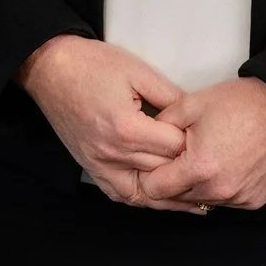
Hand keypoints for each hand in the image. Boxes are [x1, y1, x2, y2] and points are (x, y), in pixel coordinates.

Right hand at [16, 35, 209, 213]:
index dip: (195, 142)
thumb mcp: (138, 71)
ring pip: (144, 193)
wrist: (51, 69)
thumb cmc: (93, 65)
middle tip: (214, 170)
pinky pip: (120, 194)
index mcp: (127, 129)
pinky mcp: (90, 167)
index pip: (174, 148)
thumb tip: (196, 114)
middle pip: (162, 172)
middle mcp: (112, 154)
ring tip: (199, 200)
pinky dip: (142, 199)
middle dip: (188, 170)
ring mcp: (99, 165)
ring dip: (170, 196)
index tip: (210, 140)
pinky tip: (160, 199)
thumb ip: (170, 96)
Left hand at [138, 76, 265, 211]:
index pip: (154, 189)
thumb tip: (144, 139)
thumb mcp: (192, 104)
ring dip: (198, 184)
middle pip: (177, 198)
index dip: (150, 171)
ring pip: (201, 200)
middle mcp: (219, 190)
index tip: (156, 158)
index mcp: (199, 168)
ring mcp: (238, 198)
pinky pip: (226, 200)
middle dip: (173, 178)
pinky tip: (227, 162)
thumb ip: (161, 124)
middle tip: (182, 153)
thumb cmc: (242, 103)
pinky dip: (221, 186)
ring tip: (208, 154)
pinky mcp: (254, 200)